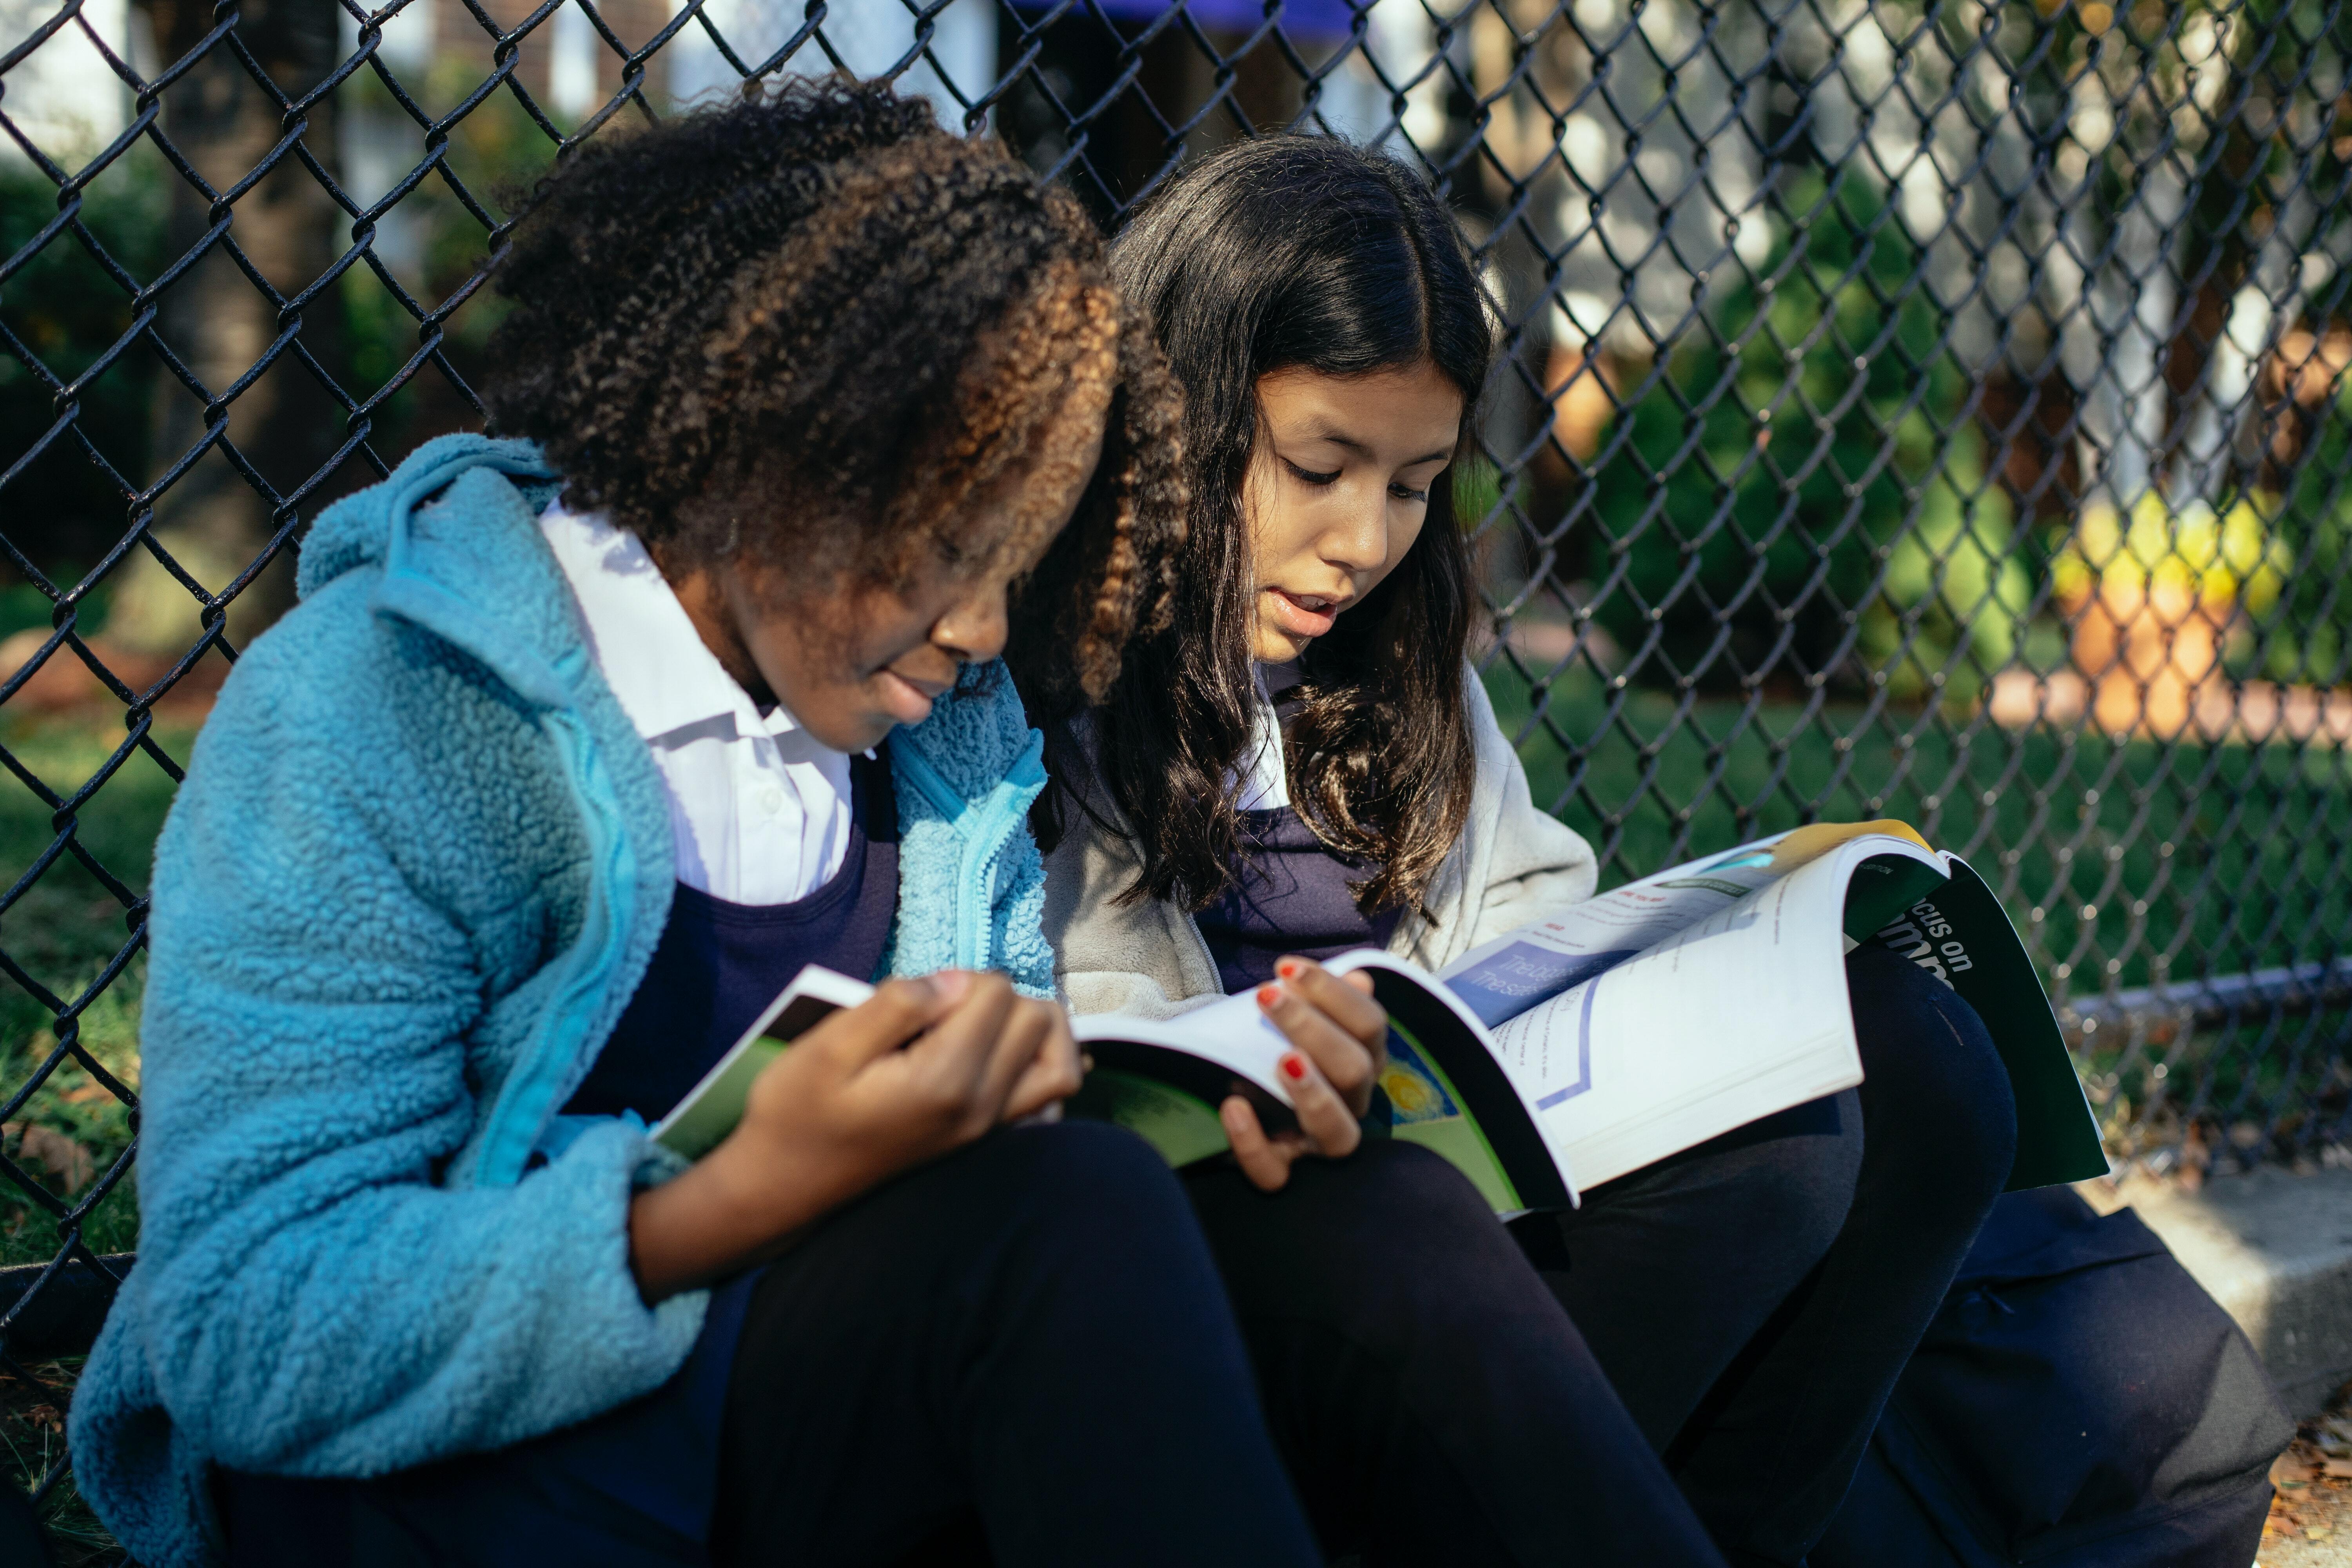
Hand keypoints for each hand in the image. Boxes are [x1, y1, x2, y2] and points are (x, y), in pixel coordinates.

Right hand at [629, 971, 1080, 1298]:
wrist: (786, 1184)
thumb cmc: (797, 1111)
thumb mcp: (830, 1044)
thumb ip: (898, 1003)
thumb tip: (954, 983)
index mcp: (946, 1080)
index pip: (1000, 994)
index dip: (961, 978)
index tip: (920, 999)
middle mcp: (982, 1109)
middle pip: (1039, 1019)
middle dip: (998, 997)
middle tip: (945, 1008)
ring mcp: (991, 1131)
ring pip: (1061, 1063)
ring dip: (1032, 1028)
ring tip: (981, 1023)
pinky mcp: (987, 1141)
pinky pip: (1048, 1101)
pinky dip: (1038, 1068)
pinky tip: (1000, 1057)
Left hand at [1221, 957, 1387, 1192]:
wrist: (1225, 1091)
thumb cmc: (1265, 1048)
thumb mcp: (1287, 1021)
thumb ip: (1323, 1000)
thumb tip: (1360, 978)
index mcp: (1361, 1058)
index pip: (1370, 1025)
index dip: (1335, 993)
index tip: (1286, 967)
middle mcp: (1350, 1103)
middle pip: (1355, 1071)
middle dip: (1314, 1029)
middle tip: (1267, 997)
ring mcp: (1318, 1143)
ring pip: (1338, 1131)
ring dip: (1313, 1092)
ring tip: (1282, 1060)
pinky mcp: (1281, 1170)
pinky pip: (1275, 1174)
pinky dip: (1253, 1143)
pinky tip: (1233, 1105)